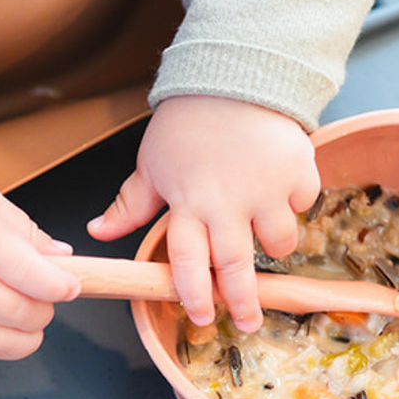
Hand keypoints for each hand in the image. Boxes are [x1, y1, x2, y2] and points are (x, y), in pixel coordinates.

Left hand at [87, 95, 319, 331]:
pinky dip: (295, 200)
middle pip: (235, 267)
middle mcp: (226, 202)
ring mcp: (265, 188)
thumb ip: (130, 204)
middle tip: (251, 323)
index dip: (195, 295)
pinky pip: (302, 202)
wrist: (231, 75)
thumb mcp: (151, 163)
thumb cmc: (187, 122)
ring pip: (278, 242)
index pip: (188, 264)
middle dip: (243, 302)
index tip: (203, 316)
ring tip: (265, 237)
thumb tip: (97, 232)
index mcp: (187, 204)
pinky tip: (281, 186)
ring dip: (273, 246)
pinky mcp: (296, 170)